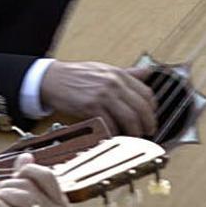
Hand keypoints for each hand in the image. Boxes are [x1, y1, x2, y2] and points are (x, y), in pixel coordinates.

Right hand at [39, 61, 156, 136]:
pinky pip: (110, 125)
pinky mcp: (91, 107)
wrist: (53, 79)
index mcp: (119, 74)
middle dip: (148, 124)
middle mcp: (114, 84)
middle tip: (148, 132)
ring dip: (134, 132)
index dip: (152, 109)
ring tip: (134, 137)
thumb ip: (127, 73)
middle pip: (141, 108)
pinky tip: (115, 136)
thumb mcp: (105, 69)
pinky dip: (115, 133)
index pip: (147, 93)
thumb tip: (147, 72)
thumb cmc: (77, 76)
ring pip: (129, 118)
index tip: (152, 117)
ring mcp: (103, 95)